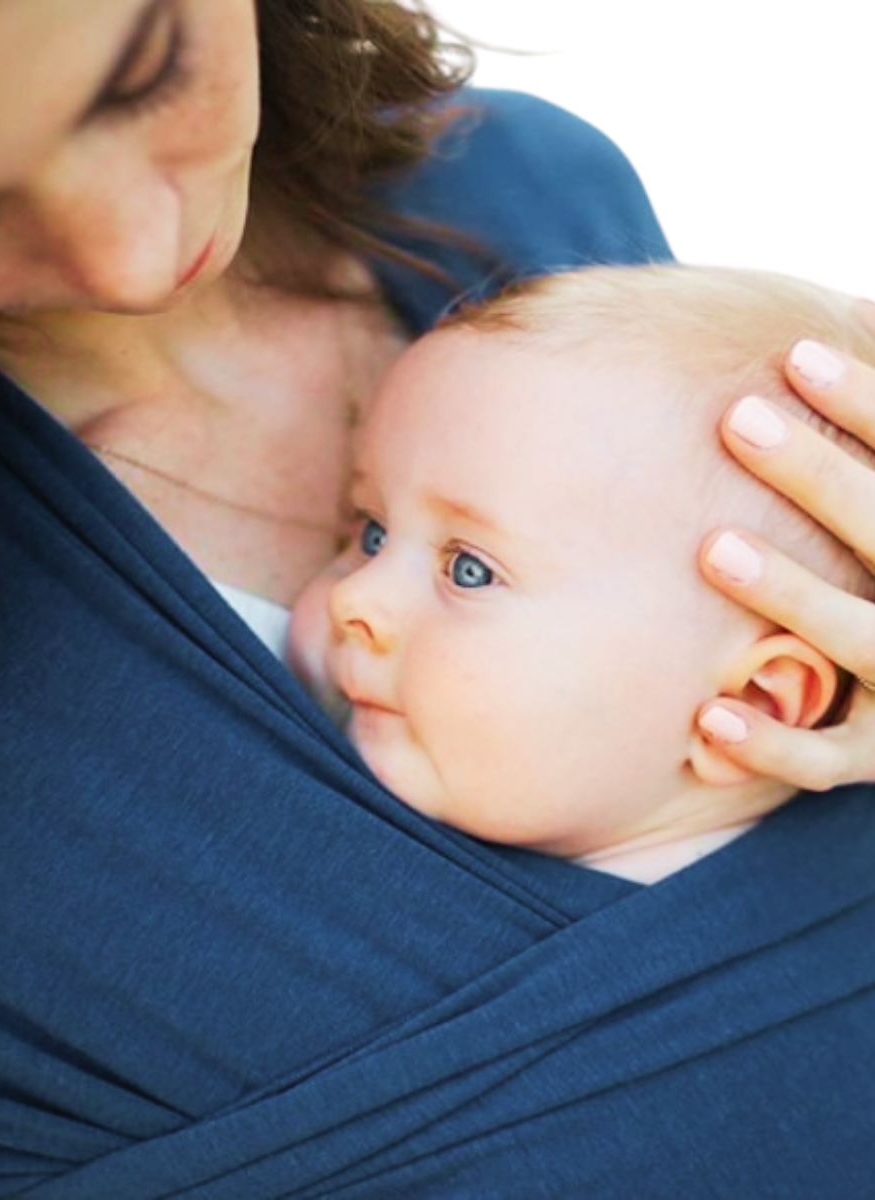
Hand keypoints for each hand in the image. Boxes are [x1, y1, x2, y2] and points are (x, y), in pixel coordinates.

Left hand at [697, 299, 874, 790]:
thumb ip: (871, 451)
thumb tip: (865, 314)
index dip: (868, 405)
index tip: (795, 352)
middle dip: (818, 476)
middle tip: (736, 418)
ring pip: (860, 641)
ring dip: (792, 594)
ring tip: (714, 546)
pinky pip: (826, 761)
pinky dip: (773, 744)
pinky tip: (707, 712)